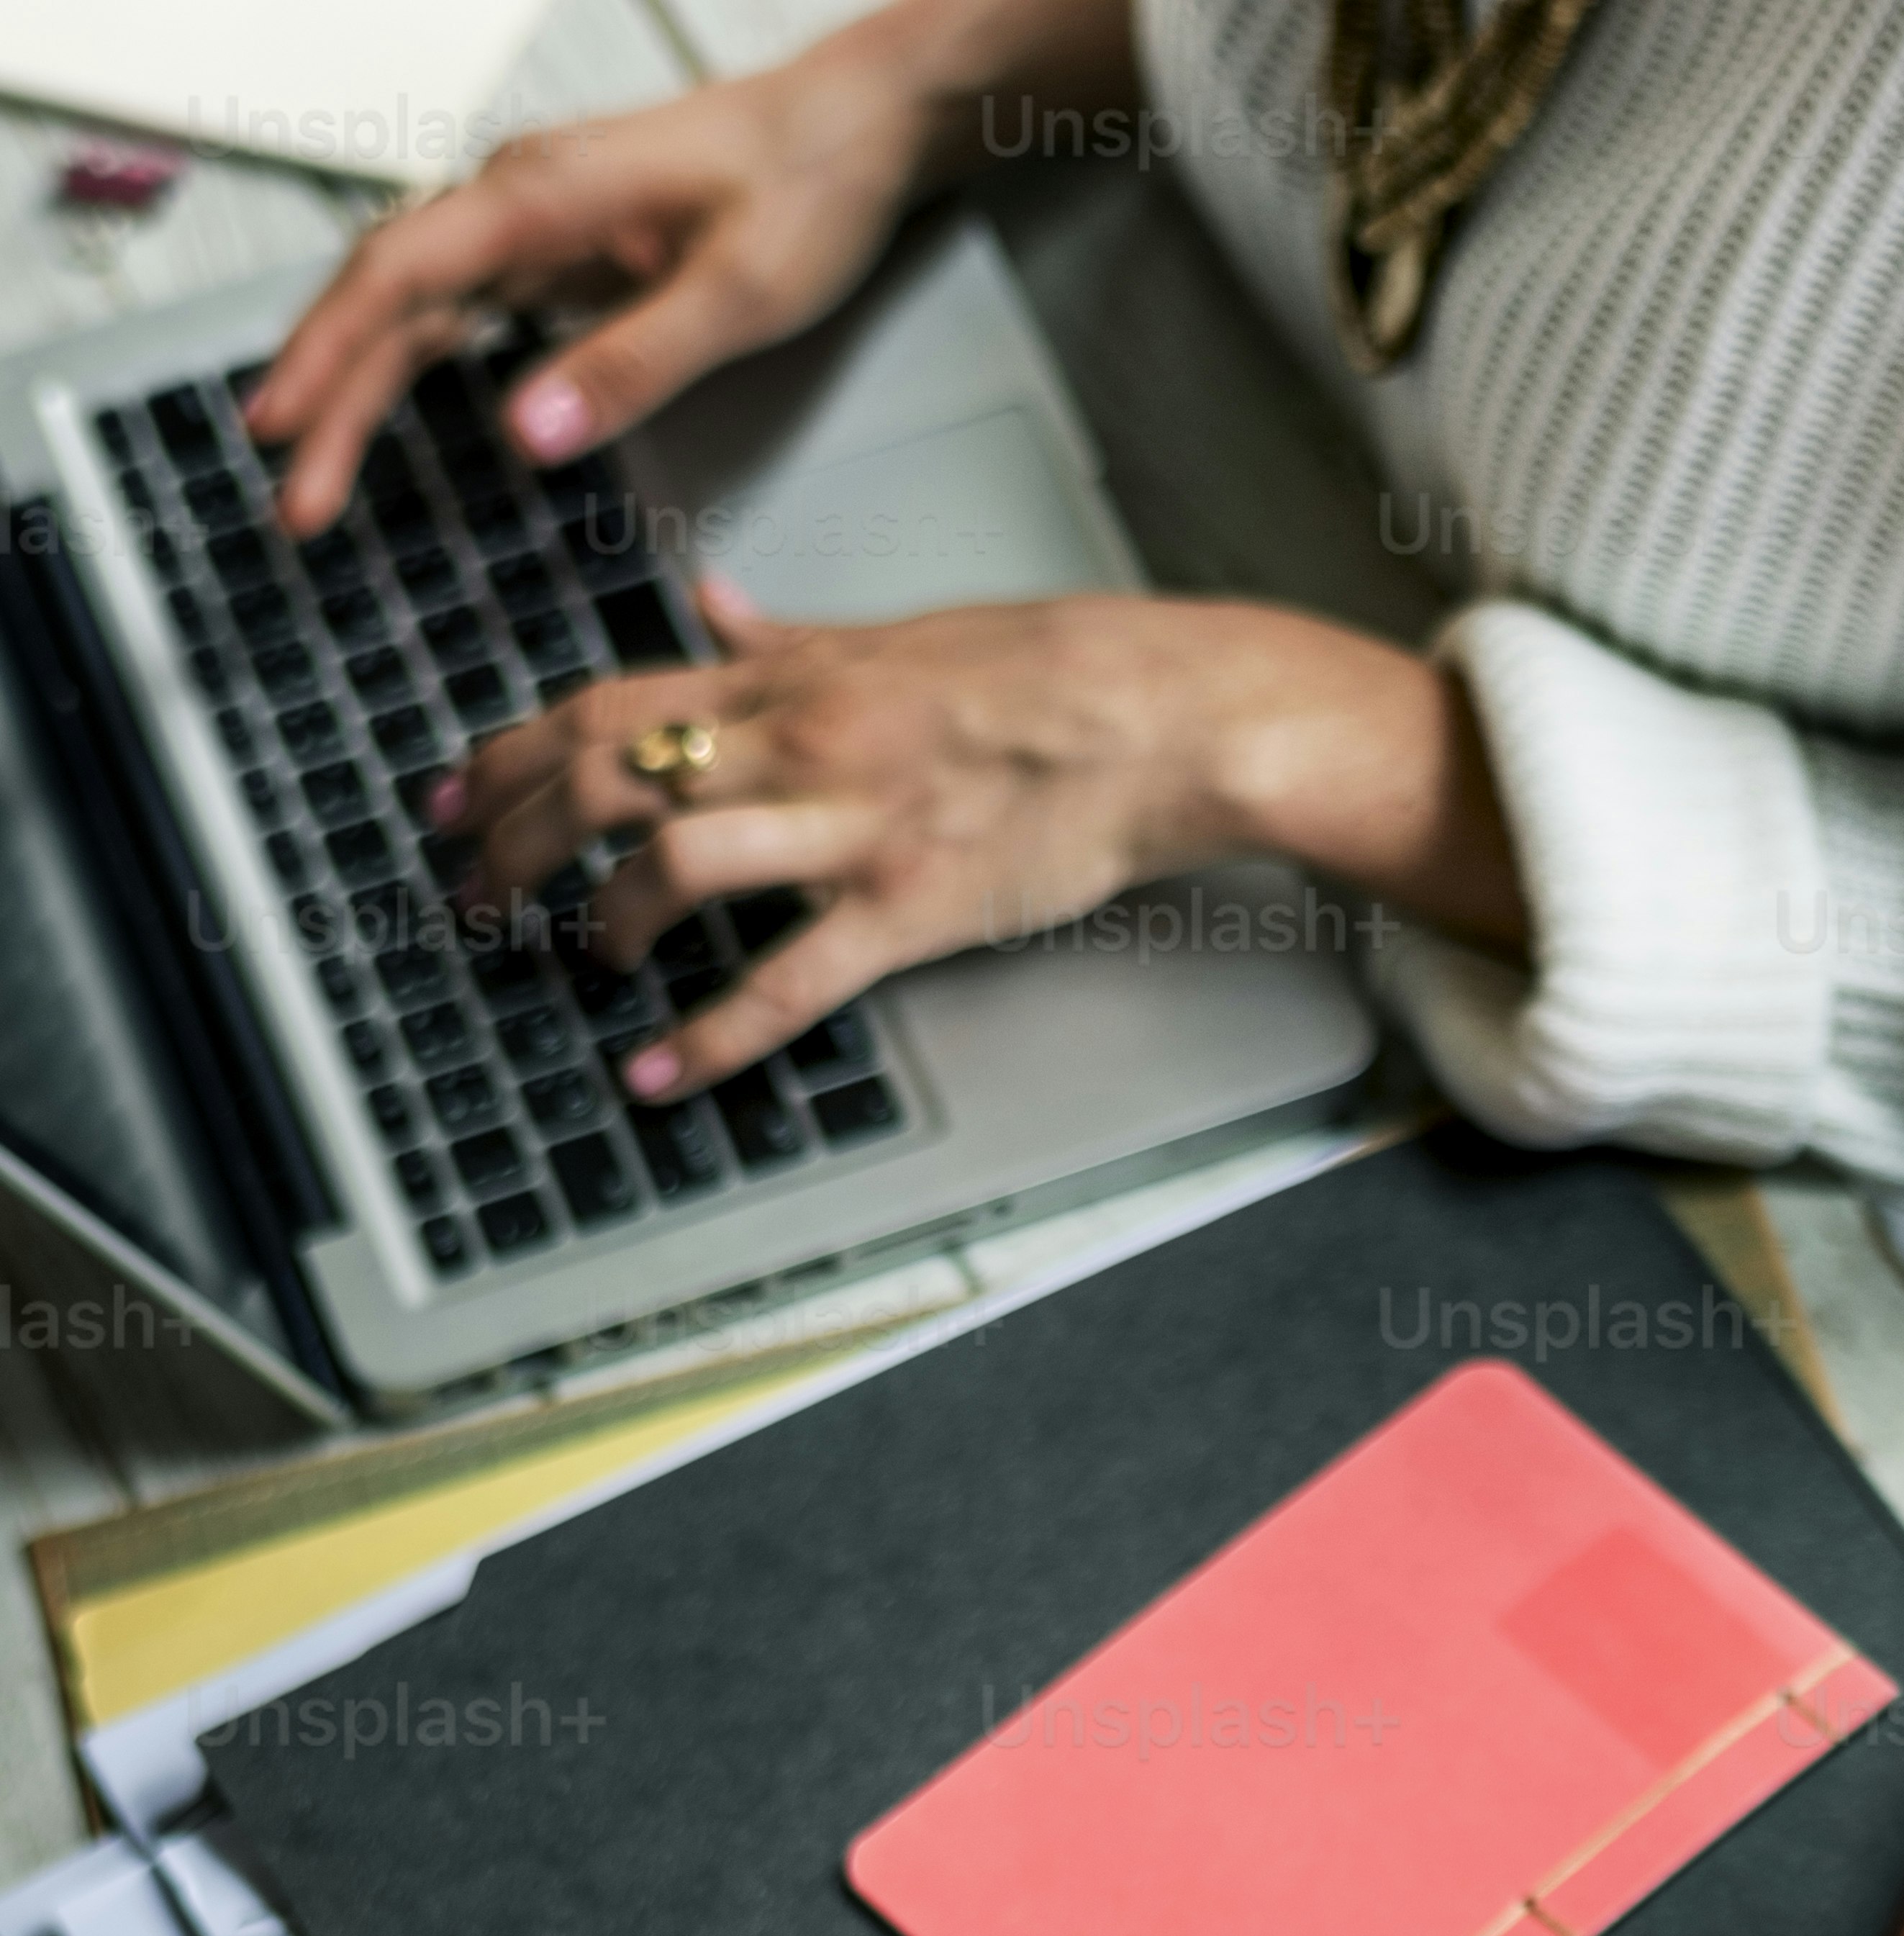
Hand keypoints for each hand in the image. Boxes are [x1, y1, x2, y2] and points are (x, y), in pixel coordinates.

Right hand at [247, 32, 941, 538]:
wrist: (854, 126)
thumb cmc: (807, 186)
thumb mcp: (739, 294)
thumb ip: (633, 365)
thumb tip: (527, 435)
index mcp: (545, 195)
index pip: (401, 276)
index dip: (331, 357)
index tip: (282, 429)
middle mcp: (519, 197)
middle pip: (387, 295)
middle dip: (328, 394)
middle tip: (295, 498)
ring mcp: (533, 220)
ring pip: (414, 302)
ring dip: (359, 385)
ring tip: (321, 472)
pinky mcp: (557, 246)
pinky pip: (457, 305)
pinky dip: (409, 358)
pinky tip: (384, 409)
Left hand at [433, 589, 1513, 1093]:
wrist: (1164, 715)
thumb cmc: (1049, 675)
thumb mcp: (900, 633)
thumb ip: (790, 633)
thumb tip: (711, 605)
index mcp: (792, 675)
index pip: (611, 700)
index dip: (510, 751)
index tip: (452, 795)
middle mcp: (801, 740)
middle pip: (610, 774)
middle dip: (516, 835)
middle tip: (471, 891)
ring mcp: (853, 824)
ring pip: (678, 857)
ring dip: (603, 916)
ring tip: (576, 958)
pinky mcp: (911, 905)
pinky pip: (790, 976)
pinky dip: (712, 1035)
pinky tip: (657, 1074)